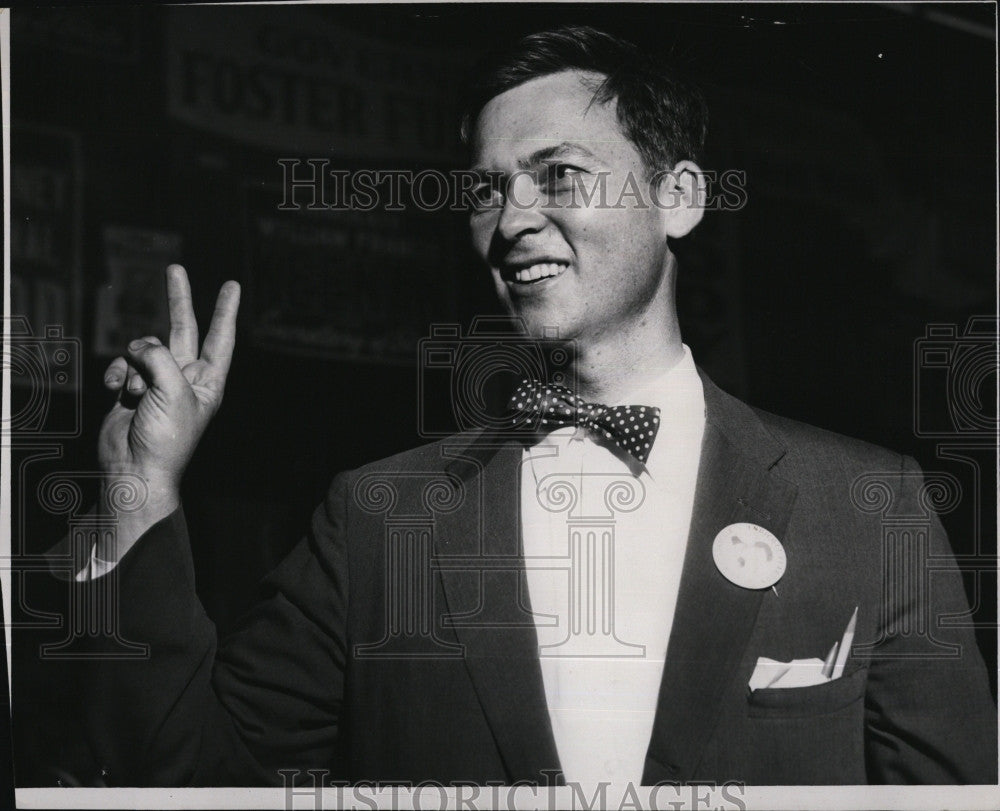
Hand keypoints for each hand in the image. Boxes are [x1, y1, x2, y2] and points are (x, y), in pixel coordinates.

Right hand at [97, 265, 239, 551]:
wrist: (134, 468)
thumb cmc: (165, 438)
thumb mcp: (173, 392)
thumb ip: (160, 358)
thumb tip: (140, 345)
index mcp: (208, 380)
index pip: (220, 337)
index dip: (225, 310)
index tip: (232, 286)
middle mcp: (185, 377)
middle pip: (183, 328)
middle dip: (178, 299)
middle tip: (175, 268)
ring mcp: (157, 381)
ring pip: (142, 349)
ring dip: (133, 366)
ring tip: (136, 394)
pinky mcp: (131, 388)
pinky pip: (121, 365)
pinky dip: (116, 375)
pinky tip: (115, 394)